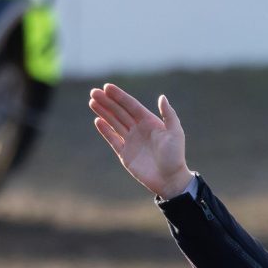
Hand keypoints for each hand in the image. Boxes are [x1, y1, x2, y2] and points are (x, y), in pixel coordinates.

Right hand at [88, 83, 190, 201]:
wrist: (170, 180)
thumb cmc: (175, 156)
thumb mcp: (175, 133)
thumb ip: (169, 115)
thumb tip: (162, 97)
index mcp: (150, 122)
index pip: (131, 105)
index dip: (120, 96)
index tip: (107, 87)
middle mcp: (139, 129)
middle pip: (120, 112)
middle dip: (107, 101)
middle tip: (94, 91)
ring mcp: (131, 141)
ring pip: (114, 122)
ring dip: (103, 112)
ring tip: (92, 101)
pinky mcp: (125, 154)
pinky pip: (113, 139)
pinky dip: (105, 130)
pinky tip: (97, 120)